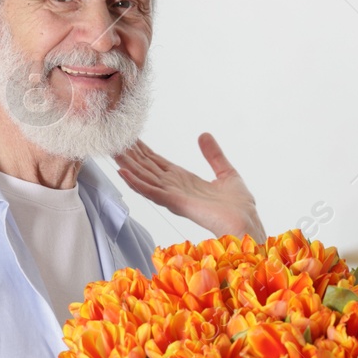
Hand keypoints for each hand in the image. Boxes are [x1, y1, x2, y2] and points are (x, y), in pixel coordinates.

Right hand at [115, 134, 263, 239]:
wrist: (246, 223)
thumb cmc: (238, 206)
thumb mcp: (225, 172)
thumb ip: (213, 154)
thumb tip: (203, 135)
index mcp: (183, 180)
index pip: (157, 162)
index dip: (142, 150)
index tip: (129, 136)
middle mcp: (174, 188)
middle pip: (146, 168)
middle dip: (129, 155)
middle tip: (112, 138)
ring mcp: (173, 196)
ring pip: (144, 178)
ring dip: (127, 165)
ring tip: (112, 151)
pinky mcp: (176, 203)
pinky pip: (152, 192)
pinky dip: (136, 183)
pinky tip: (123, 172)